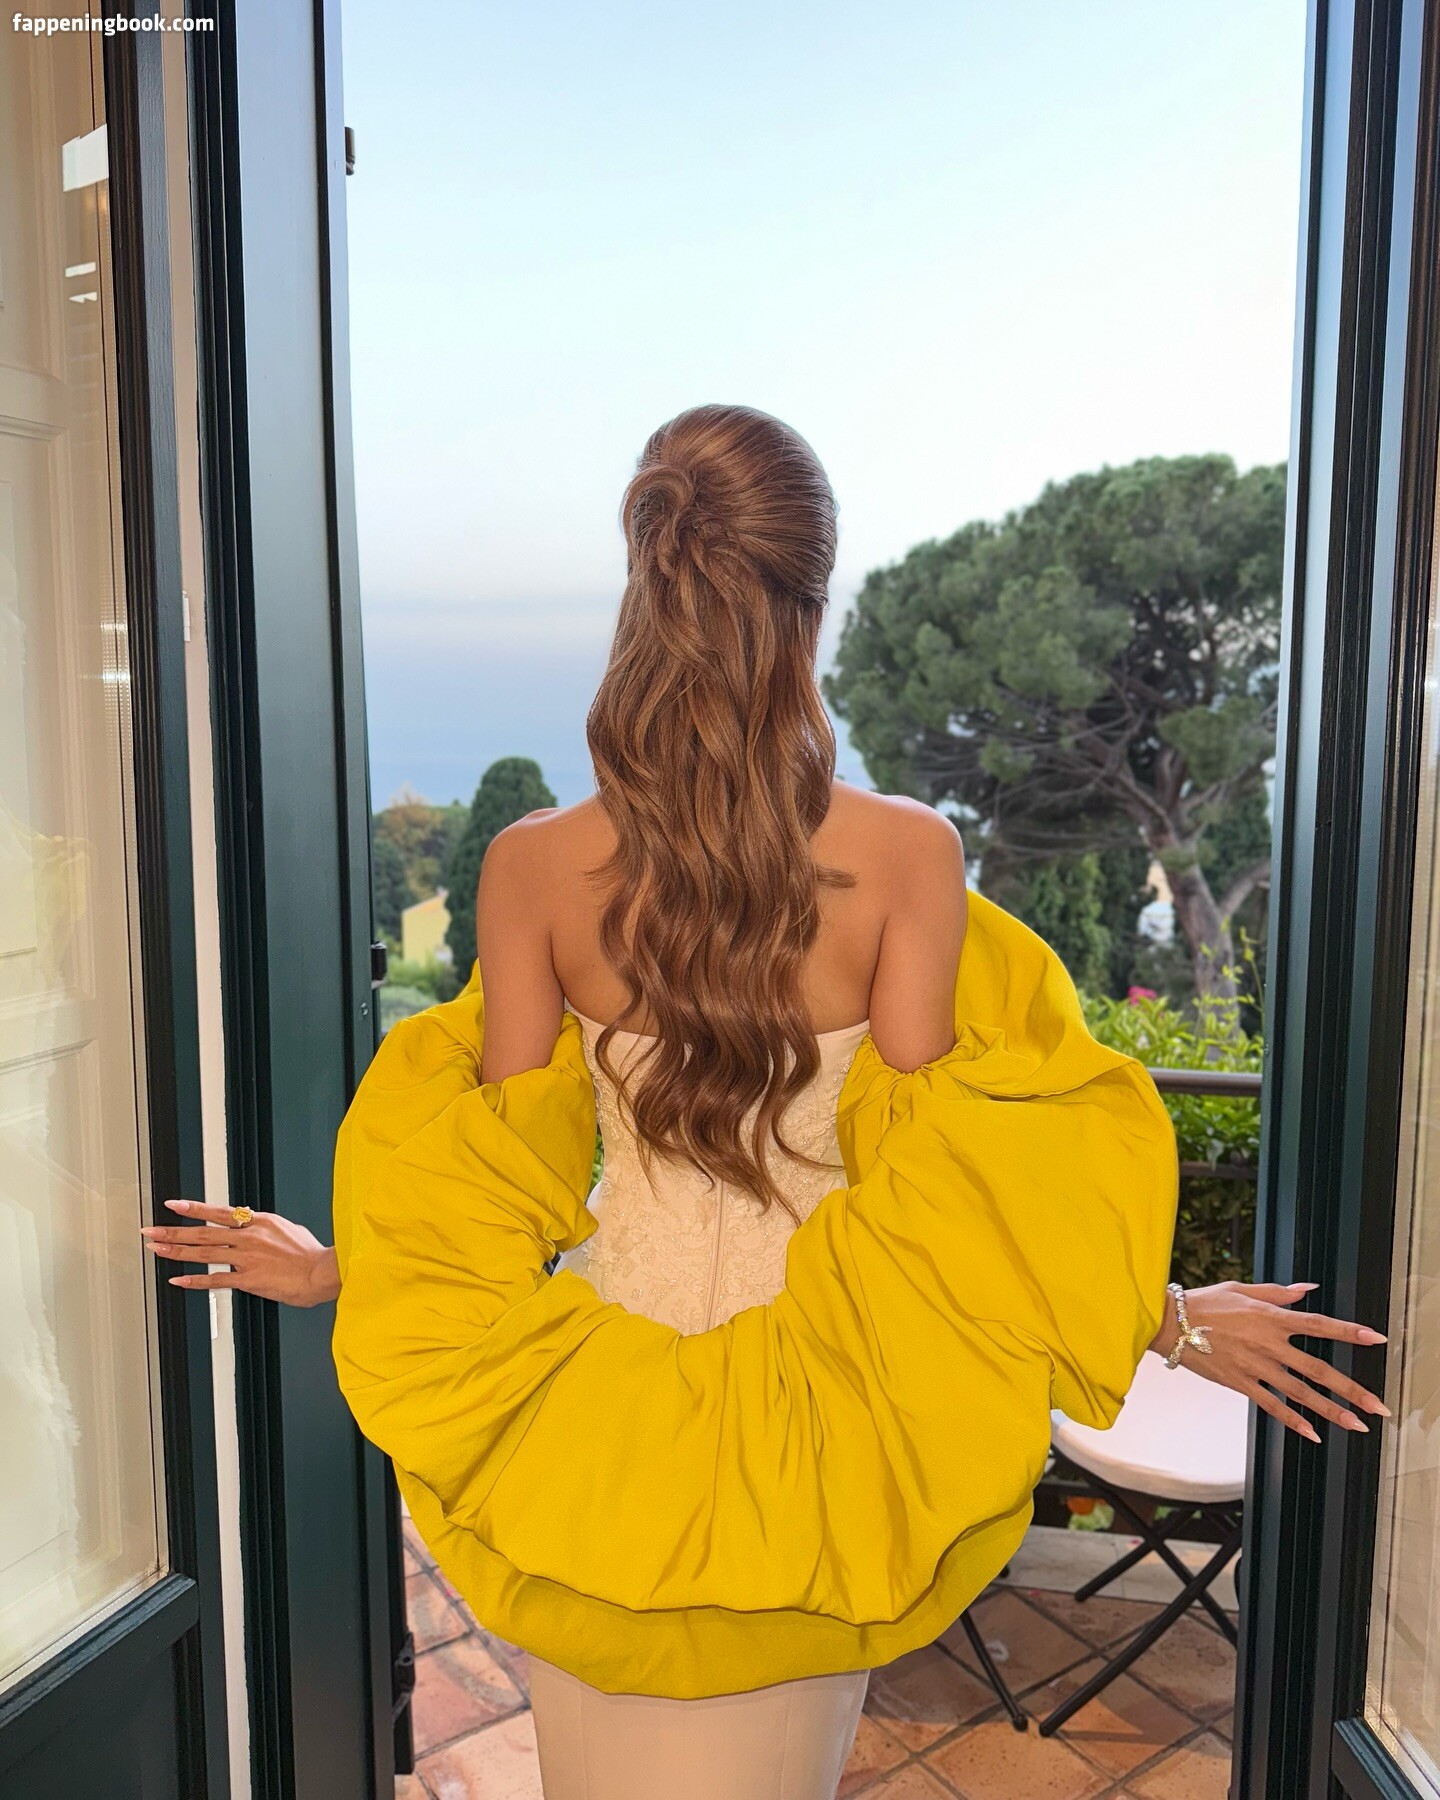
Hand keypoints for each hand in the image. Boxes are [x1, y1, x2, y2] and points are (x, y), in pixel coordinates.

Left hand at [143, 1200, 341, 1306]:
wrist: (323, 1272)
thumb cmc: (310, 1253)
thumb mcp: (288, 1228)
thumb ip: (265, 1226)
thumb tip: (252, 1221)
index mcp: (258, 1221)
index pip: (218, 1212)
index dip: (194, 1208)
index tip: (173, 1205)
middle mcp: (248, 1237)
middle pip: (203, 1232)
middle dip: (173, 1231)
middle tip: (151, 1230)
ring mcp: (246, 1258)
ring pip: (204, 1253)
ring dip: (177, 1251)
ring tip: (157, 1250)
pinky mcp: (248, 1279)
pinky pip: (216, 1280)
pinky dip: (195, 1280)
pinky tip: (179, 1280)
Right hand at [1149, 1280, 1388, 1441]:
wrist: (1170, 1324)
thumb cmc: (1205, 1302)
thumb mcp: (1241, 1288)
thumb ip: (1278, 1293)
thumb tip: (1308, 1290)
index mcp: (1271, 1317)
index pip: (1319, 1325)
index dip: (1349, 1331)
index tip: (1377, 1339)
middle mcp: (1269, 1344)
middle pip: (1318, 1369)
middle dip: (1352, 1389)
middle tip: (1378, 1407)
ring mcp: (1256, 1367)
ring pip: (1301, 1393)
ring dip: (1331, 1411)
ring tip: (1357, 1425)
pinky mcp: (1241, 1384)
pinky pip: (1272, 1405)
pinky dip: (1293, 1420)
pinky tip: (1313, 1434)